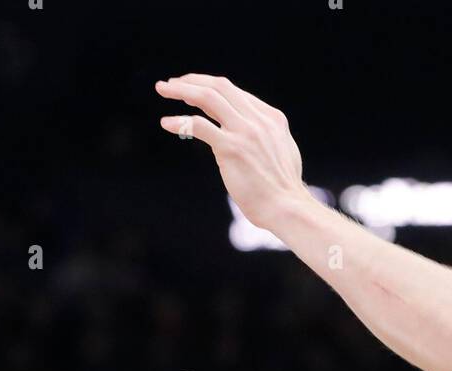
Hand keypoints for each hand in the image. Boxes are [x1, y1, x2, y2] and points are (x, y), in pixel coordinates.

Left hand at [156, 73, 311, 233]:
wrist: (288, 209)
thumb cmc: (283, 190)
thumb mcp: (282, 153)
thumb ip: (266, 139)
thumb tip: (250, 138)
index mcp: (272, 118)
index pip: (235, 93)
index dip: (210, 87)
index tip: (193, 90)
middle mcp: (258, 120)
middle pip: (220, 86)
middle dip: (192, 80)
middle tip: (172, 83)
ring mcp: (244, 132)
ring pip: (208, 97)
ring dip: (182, 90)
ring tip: (164, 90)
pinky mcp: (231, 148)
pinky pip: (199, 126)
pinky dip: (180, 121)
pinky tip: (167, 123)